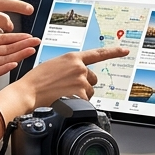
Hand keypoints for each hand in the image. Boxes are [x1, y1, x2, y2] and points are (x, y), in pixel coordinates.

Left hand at [0, 9, 39, 86]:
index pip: (2, 38)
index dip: (15, 36)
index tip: (27, 34)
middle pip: (7, 49)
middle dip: (22, 45)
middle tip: (36, 42)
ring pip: (3, 59)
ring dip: (17, 55)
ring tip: (30, 50)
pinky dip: (4, 67)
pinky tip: (14, 62)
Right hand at [0, 46, 128, 117]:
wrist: (29, 92)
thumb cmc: (37, 80)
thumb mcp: (54, 65)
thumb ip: (70, 66)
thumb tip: (78, 74)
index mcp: (73, 57)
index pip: (98, 54)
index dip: (113, 52)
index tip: (124, 50)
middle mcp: (80, 68)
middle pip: (92, 79)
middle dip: (84, 84)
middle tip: (67, 88)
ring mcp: (81, 81)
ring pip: (88, 92)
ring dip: (79, 95)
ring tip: (62, 94)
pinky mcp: (80, 94)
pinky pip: (85, 102)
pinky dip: (76, 103)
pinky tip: (64, 100)